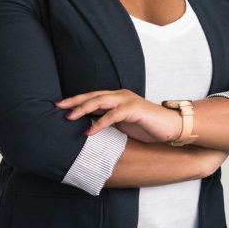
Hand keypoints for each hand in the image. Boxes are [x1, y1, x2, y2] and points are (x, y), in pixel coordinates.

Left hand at [55, 89, 181, 141]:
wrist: (171, 126)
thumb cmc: (148, 126)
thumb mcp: (123, 124)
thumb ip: (109, 121)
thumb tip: (88, 128)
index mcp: (117, 98)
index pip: (93, 96)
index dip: (76, 100)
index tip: (59, 106)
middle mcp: (121, 96)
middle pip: (93, 95)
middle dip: (74, 101)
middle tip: (57, 106)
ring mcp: (128, 101)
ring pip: (101, 101)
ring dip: (83, 109)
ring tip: (69, 118)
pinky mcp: (134, 109)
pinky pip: (113, 115)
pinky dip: (100, 123)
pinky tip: (89, 131)